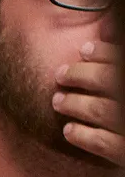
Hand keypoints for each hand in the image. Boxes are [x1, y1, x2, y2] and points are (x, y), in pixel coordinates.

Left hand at [55, 41, 123, 163]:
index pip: (124, 61)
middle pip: (110, 81)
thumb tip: (107, 31)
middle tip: (60, 76)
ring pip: (102, 111)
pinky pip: (106, 145)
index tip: (84, 50)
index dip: (104, 53)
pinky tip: (69, 131)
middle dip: (80, 76)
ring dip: (75, 104)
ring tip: (58, 102)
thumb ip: (123, 57)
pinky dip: (84, 136)